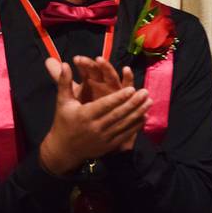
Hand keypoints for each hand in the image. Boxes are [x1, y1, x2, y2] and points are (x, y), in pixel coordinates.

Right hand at [40, 60, 150, 174]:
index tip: (131, 88)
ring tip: (149, 102)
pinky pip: (125, 134)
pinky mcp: (109, 146)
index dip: (119, 97)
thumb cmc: (63, 121)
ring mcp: (103, 137)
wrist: (64, 149)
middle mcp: (95, 127)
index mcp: (84, 114)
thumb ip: (64, 82)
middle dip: (133, 103)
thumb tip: (66, 63)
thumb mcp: (62, 101)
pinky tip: (144, 117)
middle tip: (145, 92)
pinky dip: (136, 126)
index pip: (105, 105)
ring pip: (124, 124)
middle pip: (118, 114)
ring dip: (138, 112)